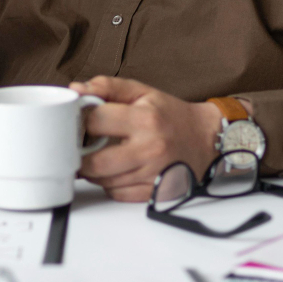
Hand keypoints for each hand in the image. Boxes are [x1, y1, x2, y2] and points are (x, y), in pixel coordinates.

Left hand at [69, 77, 222, 202]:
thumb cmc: (171, 115)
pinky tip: (117, 170)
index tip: (82, 121)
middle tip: (82, 146)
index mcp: (145, 119)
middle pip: (95, 162)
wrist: (206, 139)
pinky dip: (111, 184)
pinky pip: (118, 194)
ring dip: (95, 171)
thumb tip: (76, 90)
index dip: (82, 121)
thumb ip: (107, 87)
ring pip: (104, 181)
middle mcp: (150, 148)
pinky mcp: (156, 192)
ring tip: (101, 155)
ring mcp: (153, 174)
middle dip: (81, 155)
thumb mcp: (142, 92)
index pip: (95, 122)